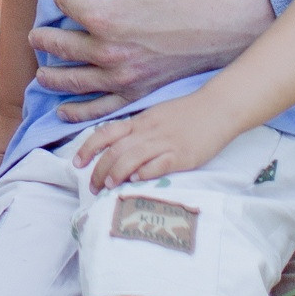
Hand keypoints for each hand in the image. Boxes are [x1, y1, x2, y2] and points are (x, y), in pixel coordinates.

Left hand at [30, 0, 271, 118]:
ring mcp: (125, 76)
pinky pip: (102, 107)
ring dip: (54, 78)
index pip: (67, 3)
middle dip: (45, 41)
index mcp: (108, 16)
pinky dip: (80, 111)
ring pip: (76, 81)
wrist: (229, 25)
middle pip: (63, 47)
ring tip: (41, 75)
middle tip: (34, 37)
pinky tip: (65, 113)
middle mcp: (110, 51)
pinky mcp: (140, 92)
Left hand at [72, 95, 229, 190]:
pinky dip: (145, 173)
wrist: (217, 108)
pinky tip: (136, 182)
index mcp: (140, 121)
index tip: (77, 163)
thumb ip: (138, 131)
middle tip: (93, 187)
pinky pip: (159, 164)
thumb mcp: (156, 117)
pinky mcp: (182, 155)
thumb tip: (119, 148)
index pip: (106, 132)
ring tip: (108, 187)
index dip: (88, 148)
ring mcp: (165, 143)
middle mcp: (148, 131)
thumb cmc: (187, 114)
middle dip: (99, 169)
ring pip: (132, 157)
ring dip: (116, 173)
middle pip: (115, 149)